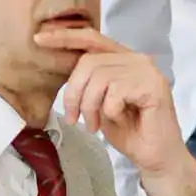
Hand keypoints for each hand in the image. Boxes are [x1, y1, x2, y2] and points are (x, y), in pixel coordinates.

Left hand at [35, 24, 195, 195]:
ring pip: (99, 78)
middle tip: (74, 118)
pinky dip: (109, 111)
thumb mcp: (100, 103)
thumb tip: (61, 67)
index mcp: (124, 59)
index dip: (65, 37)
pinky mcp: (153, 85)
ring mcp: (147, 71)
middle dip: (74, 93)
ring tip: (95, 125)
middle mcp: (137, 59)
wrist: (156, 158)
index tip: (38, 39)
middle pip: (89, 61)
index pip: (92, 38)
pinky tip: (118, 121)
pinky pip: (115, 92)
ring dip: (90, 107)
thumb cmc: (130, 133)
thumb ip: (89, 82)